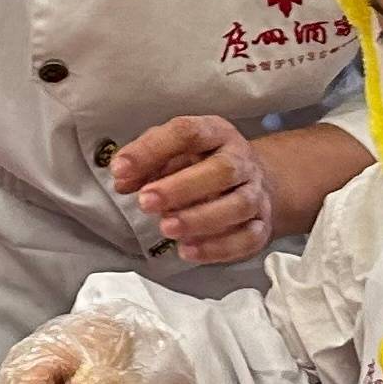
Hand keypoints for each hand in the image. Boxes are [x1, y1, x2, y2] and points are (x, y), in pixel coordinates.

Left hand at [115, 115, 275, 266]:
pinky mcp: (262, 225)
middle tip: (146, 202)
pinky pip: (247, 238)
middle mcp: (240, 161)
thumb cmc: (200, 164)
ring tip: (166, 228)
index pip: (187, 132)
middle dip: (181, 188)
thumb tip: (121, 179)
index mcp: (216, 133)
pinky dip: (218, 247)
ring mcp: (255, 193)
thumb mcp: (173, 151)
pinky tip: (187, 251)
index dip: (152, 150)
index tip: (120, 170)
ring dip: (200, 219)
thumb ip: (146, 161)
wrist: (251, 182)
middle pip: (222, 170)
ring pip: (238, 205)